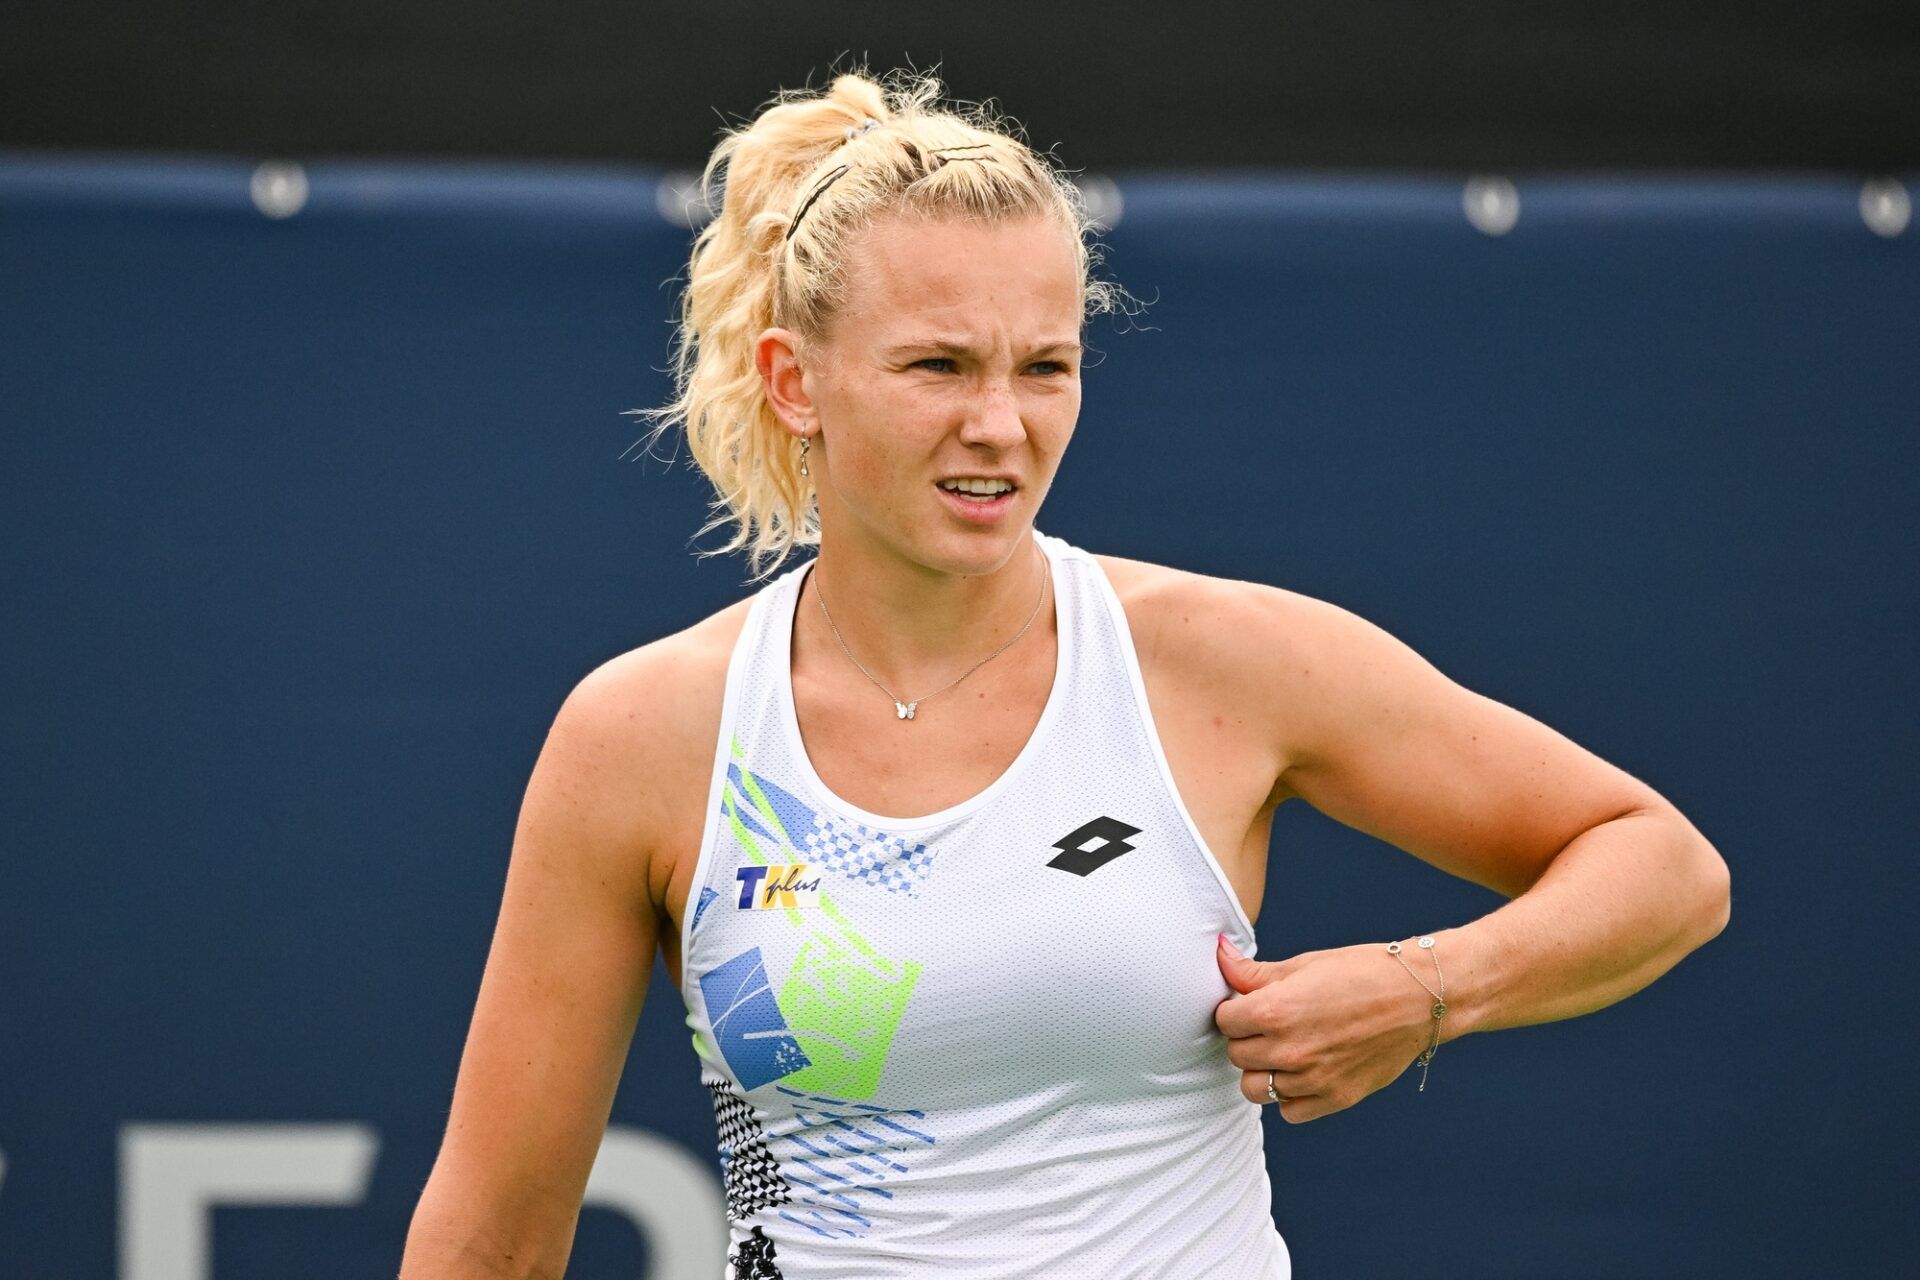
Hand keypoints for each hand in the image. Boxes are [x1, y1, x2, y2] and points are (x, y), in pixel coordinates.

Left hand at [1214, 933, 1436, 1122]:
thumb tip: (1219, 955)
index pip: (1224, 1021)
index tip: (1250, 1005)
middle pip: (1236, 1055)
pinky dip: (1289, 1095)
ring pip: (1254, 1088)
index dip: (1234, 1010)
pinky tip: (1304, 1071)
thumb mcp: (1303, 965)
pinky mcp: (1335, 1098)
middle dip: (1247, 1038)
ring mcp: (1312, 1080)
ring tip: (1284, 1049)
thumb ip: (1253, 972)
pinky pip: (1288, 1110)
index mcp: (1276, 1011)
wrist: (1421, 998)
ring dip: (1262, 1069)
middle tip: (1270, 1024)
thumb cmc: (1362, 972)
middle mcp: (1289, 1050)